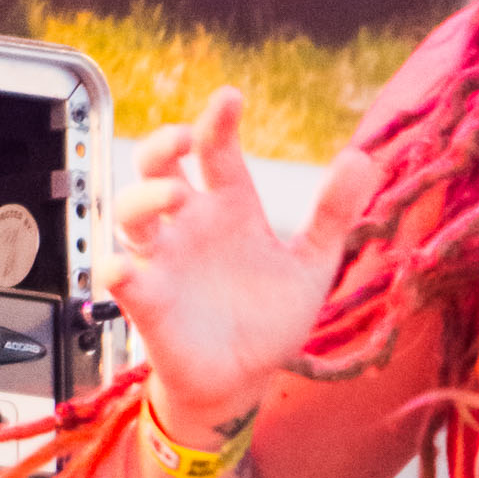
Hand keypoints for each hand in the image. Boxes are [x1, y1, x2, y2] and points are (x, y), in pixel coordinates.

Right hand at [102, 89, 382, 441]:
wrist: (245, 379)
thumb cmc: (270, 318)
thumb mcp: (312, 263)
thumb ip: (333, 214)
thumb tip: (362, 158)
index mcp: (230, 208)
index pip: (216, 152)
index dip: (218, 122)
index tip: (230, 98)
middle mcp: (191, 226)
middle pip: (157, 168)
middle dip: (161, 145)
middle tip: (182, 138)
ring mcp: (165, 261)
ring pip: (131, 214)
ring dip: (143, 197)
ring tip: (173, 194)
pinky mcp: (149, 302)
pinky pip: (121, 279)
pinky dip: (117, 270)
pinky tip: (125, 268)